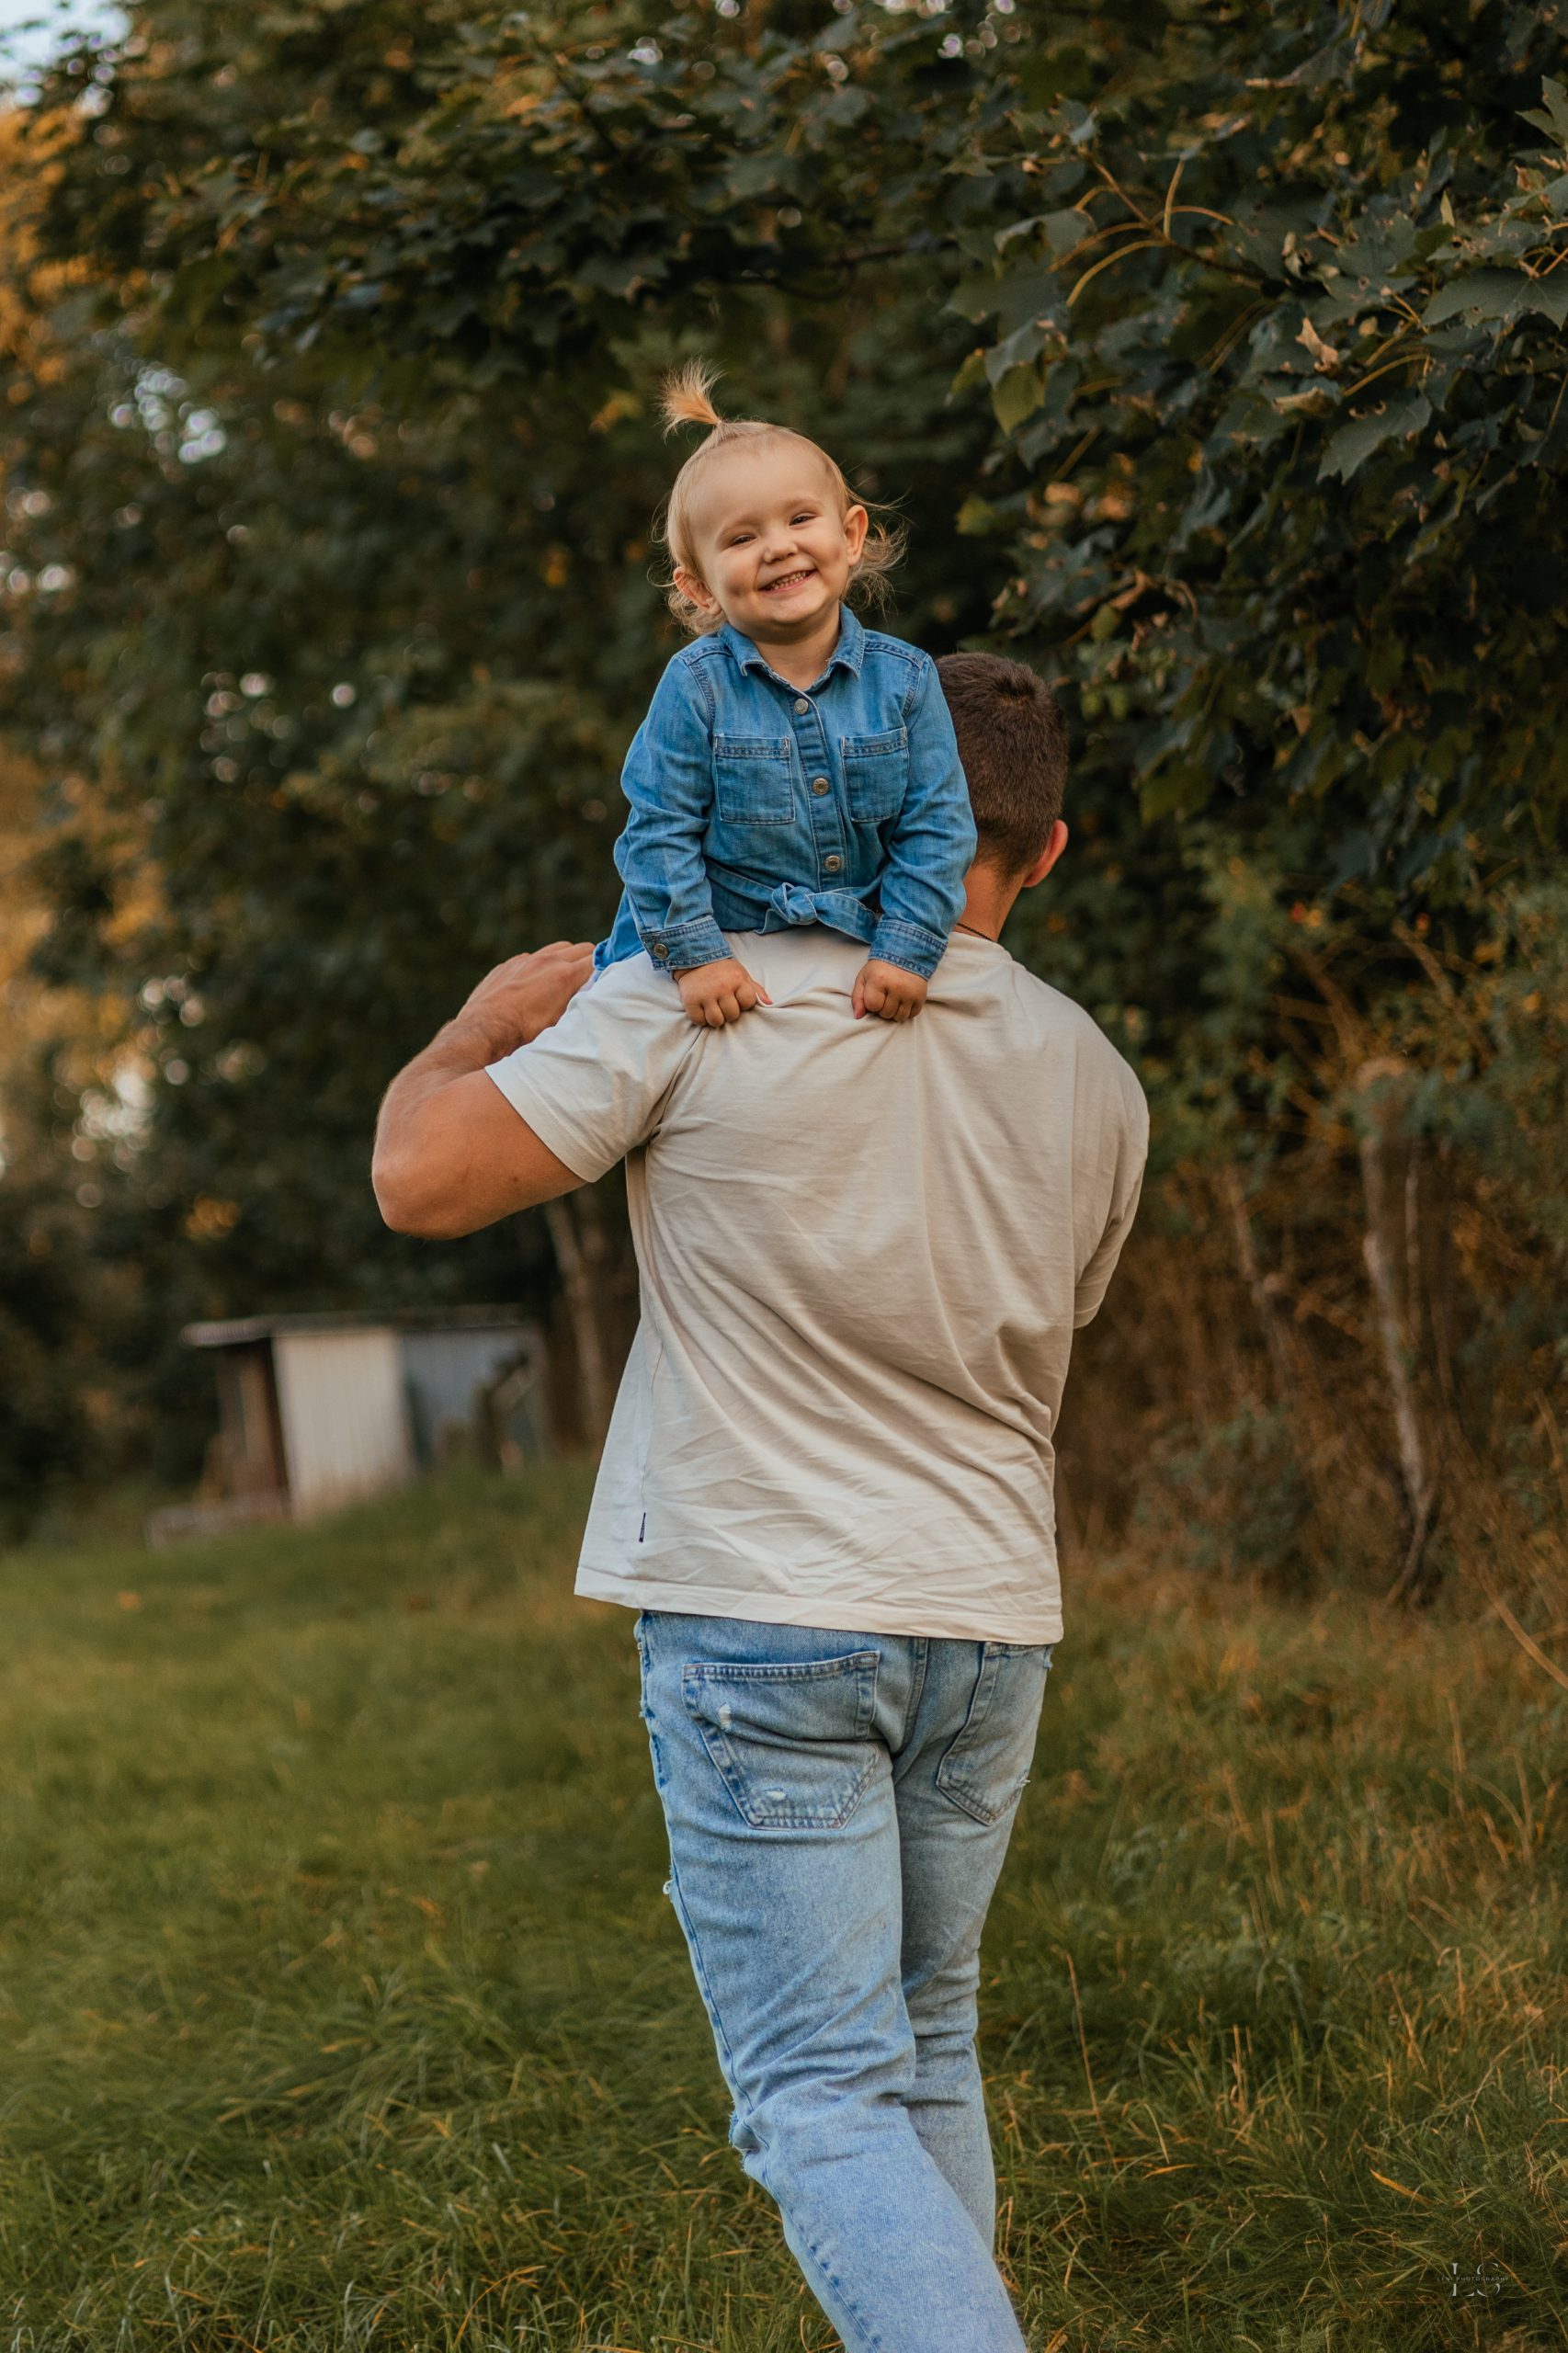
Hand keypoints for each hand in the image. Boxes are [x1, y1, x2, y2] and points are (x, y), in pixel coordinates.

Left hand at [448, 939, 595, 1062]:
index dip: (607, 968)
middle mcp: (547, 961)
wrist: (483, 1030)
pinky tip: (537, 983)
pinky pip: (534, 956)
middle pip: (582, 949)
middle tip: (592, 978)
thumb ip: (579, 1004)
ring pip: (558, 948)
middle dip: (590, 961)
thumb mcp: (560, 1024)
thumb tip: (594, 998)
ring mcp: (526, 959)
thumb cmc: (523, 1034)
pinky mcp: (510, 964)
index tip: (611, 978)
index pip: (598, 960)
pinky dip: (542, 964)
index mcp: (565, 976)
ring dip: (567, 959)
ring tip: (566, 978)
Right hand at [676, 955, 771, 1027]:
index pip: (748, 1003)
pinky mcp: (690, 1000)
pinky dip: (700, 1019)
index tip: (736, 998)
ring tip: (713, 1009)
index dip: (743, 1004)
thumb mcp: (741, 975)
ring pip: (716, 1020)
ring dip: (715, 1018)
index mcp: (737, 979)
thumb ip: (756, 990)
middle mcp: (722, 987)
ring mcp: (705, 994)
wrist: (695, 959)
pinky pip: (699, 1020)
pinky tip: (702, 1010)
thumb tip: (769, 1003)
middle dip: (729, 1013)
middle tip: (723, 1004)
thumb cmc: (722, 971)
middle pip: (732, 1015)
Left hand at [852, 959, 927, 1022]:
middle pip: (886, 1013)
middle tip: (885, 996)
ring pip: (899, 1017)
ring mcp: (910, 992)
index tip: (874, 995)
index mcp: (879, 980)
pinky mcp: (921, 996)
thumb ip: (857, 998)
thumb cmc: (880, 969)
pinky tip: (903, 1000)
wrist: (905, 955)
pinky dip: (907, 1011)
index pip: (872, 1006)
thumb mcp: (863, 978)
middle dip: (883, 1008)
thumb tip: (858, 1016)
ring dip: (895, 1012)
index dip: (871, 1003)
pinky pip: (912, 1015)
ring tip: (894, 999)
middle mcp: (896, 987)